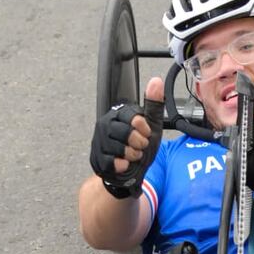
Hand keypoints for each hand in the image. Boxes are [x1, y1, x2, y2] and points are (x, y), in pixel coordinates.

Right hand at [89, 76, 163, 197]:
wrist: (130, 173)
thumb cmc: (140, 148)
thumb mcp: (152, 127)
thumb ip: (153, 106)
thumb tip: (156, 81)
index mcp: (118, 114)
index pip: (130, 115)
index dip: (142, 127)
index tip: (147, 134)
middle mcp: (105, 125)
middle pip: (124, 132)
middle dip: (138, 143)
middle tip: (141, 147)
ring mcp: (99, 141)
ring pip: (117, 147)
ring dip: (131, 155)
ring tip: (133, 156)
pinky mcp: (96, 158)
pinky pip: (111, 161)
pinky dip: (123, 166)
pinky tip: (124, 165)